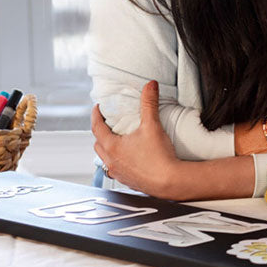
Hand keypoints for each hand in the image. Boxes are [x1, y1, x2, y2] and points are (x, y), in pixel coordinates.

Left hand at [91, 80, 182, 198]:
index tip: (98, 108)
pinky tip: (128, 160)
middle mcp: (110, 161)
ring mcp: (118, 173)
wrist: (169, 181)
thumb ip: (149, 103)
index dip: (96, 115)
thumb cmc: (159, 156)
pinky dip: (117, 162)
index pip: (96, 127)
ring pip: (105, 159)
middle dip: (101, 133)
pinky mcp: (127, 182)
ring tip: (117, 143)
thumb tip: (150, 85)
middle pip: (98, 144)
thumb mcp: (152, 125)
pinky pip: (116, 171)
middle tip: (108, 124)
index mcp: (112, 146)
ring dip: (107, 150)